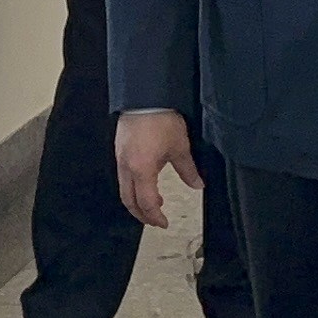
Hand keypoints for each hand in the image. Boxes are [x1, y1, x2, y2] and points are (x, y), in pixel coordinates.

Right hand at [114, 110, 199, 228]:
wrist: (145, 95)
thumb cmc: (160, 118)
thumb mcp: (180, 147)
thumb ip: (188, 170)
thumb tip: (197, 184)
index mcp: (142, 170)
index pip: (147, 203)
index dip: (155, 217)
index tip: (164, 223)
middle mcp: (127, 167)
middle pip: (129, 200)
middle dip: (142, 214)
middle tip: (155, 220)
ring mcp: (120, 158)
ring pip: (124, 189)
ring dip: (137, 201)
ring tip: (153, 203)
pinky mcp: (120, 149)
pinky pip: (123, 176)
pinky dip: (133, 186)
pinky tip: (146, 182)